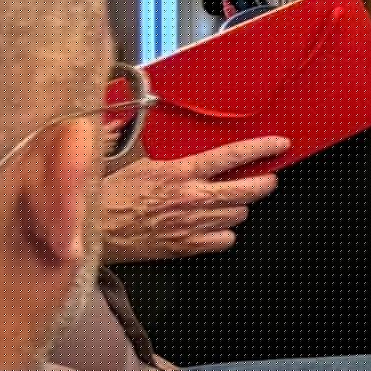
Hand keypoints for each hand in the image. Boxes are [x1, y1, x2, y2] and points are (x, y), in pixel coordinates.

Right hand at [92, 131, 286, 260]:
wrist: (89, 230)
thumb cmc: (106, 195)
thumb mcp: (132, 161)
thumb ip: (156, 146)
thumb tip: (158, 124)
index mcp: (180, 172)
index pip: (233, 155)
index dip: (262, 148)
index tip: (281, 144)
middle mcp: (193, 197)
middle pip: (249, 190)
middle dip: (265, 182)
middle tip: (268, 178)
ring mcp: (193, 224)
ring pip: (239, 214)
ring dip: (240, 207)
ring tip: (231, 201)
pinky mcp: (187, 246)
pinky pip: (224, 240)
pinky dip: (225, 233)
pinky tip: (215, 226)